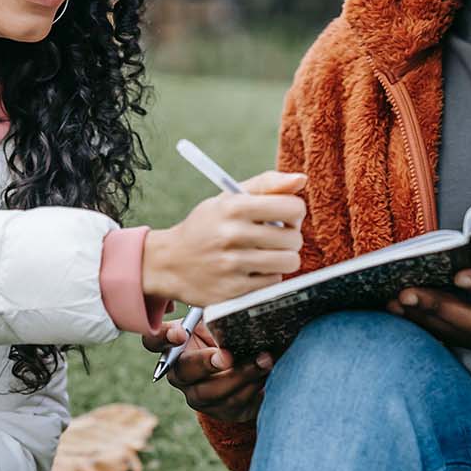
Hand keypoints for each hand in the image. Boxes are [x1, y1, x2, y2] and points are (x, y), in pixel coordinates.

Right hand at [142, 171, 306, 305]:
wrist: (169, 262)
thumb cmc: (207, 226)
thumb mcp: (228, 198)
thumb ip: (266, 185)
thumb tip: (301, 179)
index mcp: (234, 206)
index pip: (292, 208)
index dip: (295, 212)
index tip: (285, 216)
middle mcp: (232, 234)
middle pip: (294, 238)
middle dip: (290, 238)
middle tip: (274, 237)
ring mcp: (232, 265)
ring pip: (288, 262)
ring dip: (283, 259)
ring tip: (267, 254)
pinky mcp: (233, 291)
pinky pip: (273, 283)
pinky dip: (268, 277)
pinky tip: (252, 270)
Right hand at [142, 319, 271, 423]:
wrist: (244, 367)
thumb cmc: (224, 336)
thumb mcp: (217, 322)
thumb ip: (215, 315)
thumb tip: (231, 303)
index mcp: (173, 346)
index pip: (154, 342)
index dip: (163, 338)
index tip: (180, 333)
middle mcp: (179, 374)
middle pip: (183, 372)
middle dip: (206, 363)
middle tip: (226, 355)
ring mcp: (197, 395)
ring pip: (211, 392)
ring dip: (239, 376)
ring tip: (263, 360)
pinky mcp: (219, 410)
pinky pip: (233, 404)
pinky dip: (251, 388)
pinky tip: (264, 374)